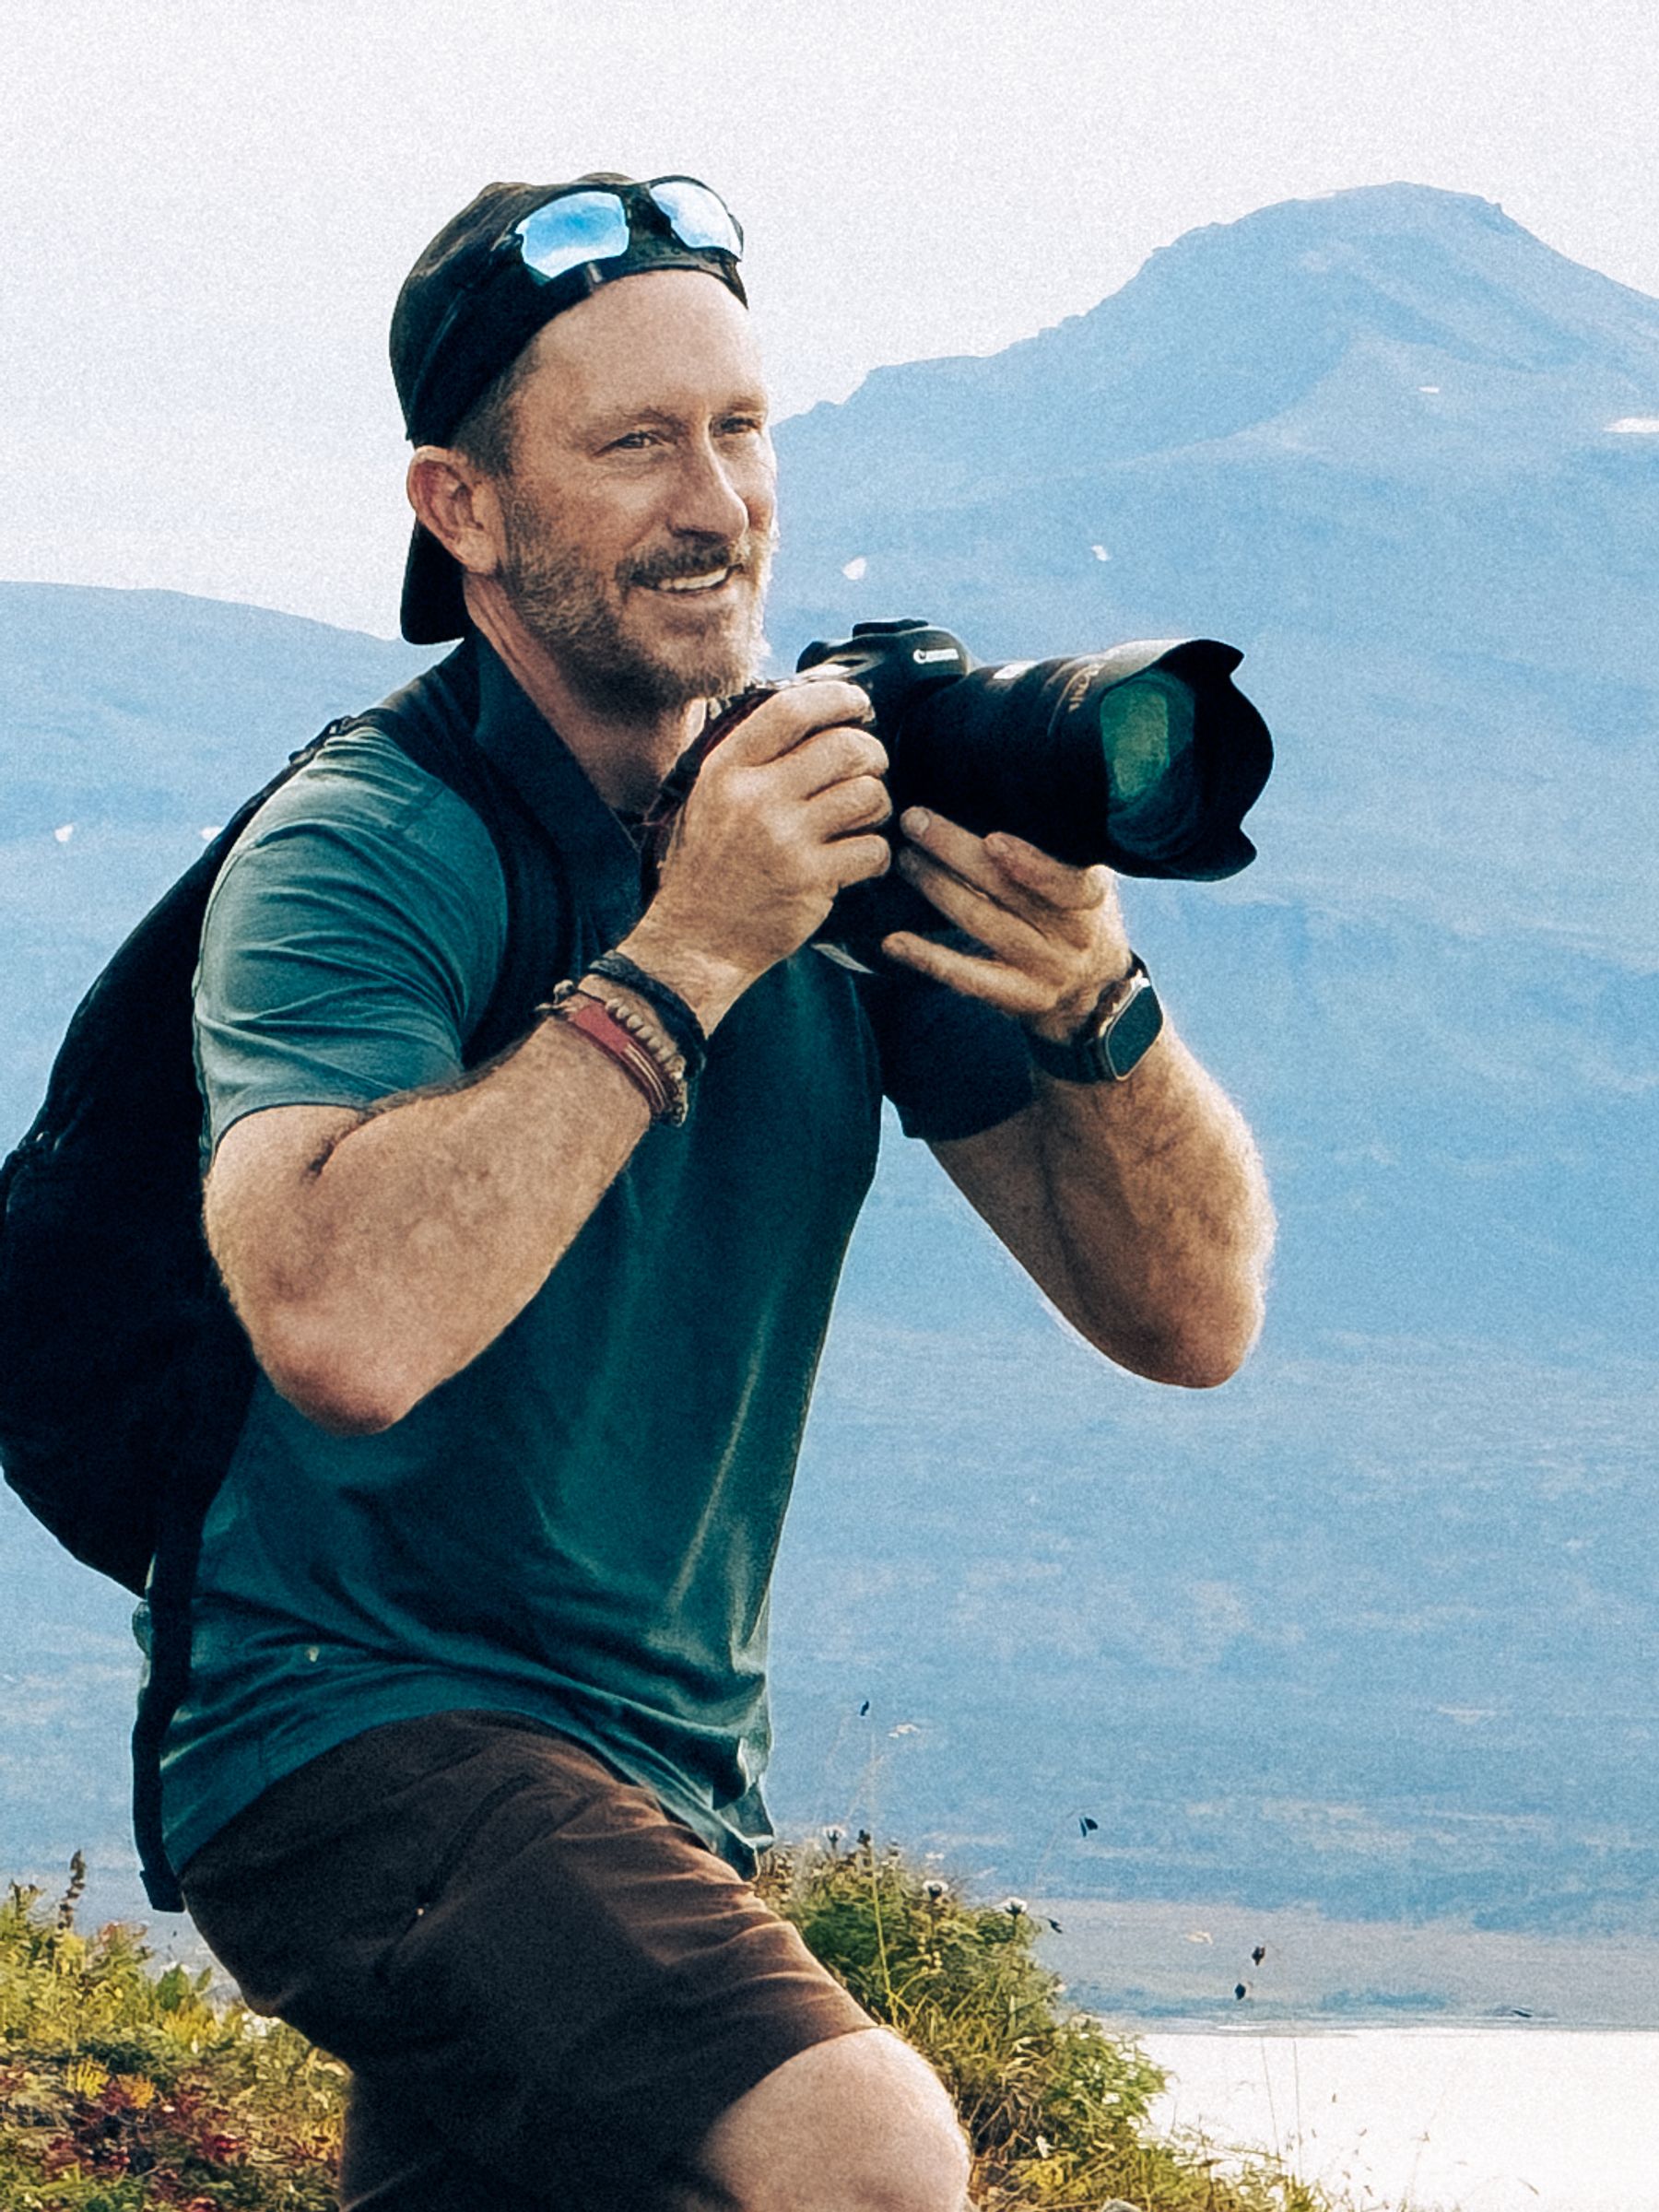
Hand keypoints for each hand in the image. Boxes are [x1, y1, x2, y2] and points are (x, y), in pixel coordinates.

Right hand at [623, 680, 890, 1025]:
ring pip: (867, 794)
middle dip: (872, 754)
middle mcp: (756, 797)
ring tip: (863, 818)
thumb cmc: (707, 868)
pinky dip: (878, 853)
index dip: (837, 697)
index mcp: (727, 770)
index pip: (791, 711)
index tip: (858, 704)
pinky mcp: (812, 878)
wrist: (696, 940)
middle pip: (845, 747)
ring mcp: (785, 838)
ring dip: (878, 804)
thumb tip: (810, 713)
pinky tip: (862, 859)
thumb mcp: (709, 798)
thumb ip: (751, 758)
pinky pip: (873, 847)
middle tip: (870, 769)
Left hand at [881, 809, 1133, 1040]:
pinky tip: (893, 941)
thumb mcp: (1085, 879)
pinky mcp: (1015, 997)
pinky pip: (965, 977)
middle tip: (915, 820)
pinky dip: (927, 957)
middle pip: (1007, 894)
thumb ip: (1056, 847)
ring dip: (936, 888)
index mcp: (1089, 899)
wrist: (1095, 990)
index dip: (1031, 864)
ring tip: (904, 859)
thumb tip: (1012, 783)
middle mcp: (1069, 936)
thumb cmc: (1078, 915)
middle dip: (955, 853)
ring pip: (981, 924)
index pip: (1065, 882)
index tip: (993, 840)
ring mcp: (1042, 969)